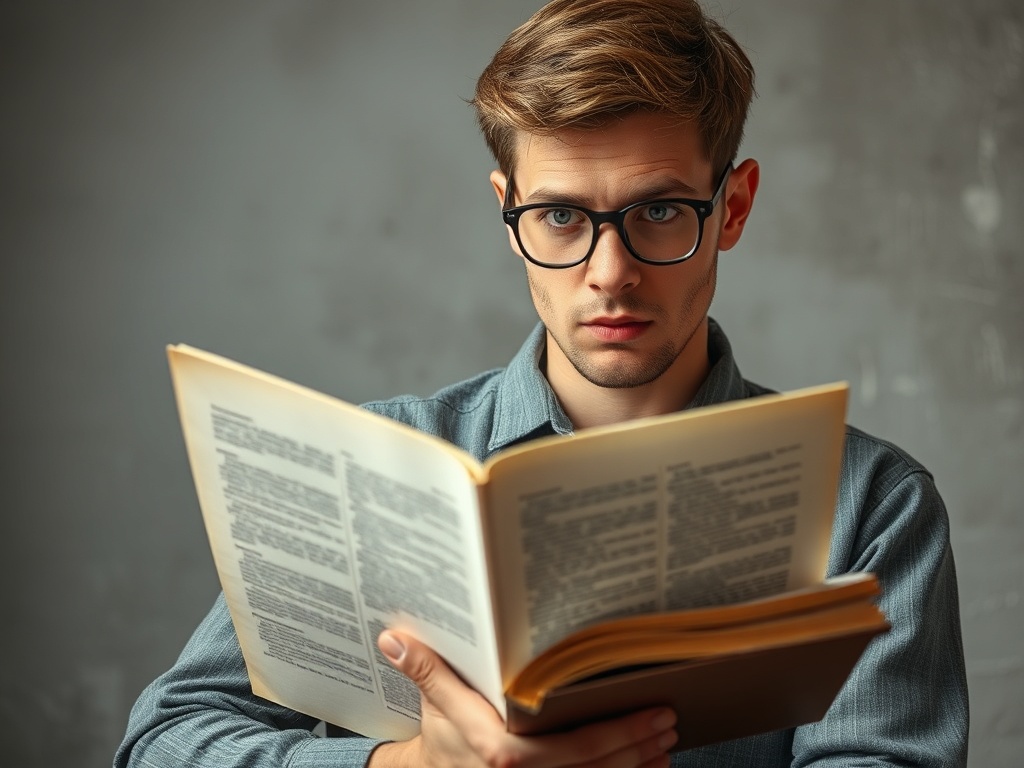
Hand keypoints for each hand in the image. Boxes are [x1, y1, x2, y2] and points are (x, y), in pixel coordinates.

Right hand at [368, 630, 676, 767]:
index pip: (573, 749)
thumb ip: (423, 668)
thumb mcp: (434, 701)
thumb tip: (392, 637)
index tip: (651, 713)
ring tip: (667, 744)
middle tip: (669, 720)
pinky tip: (647, 767)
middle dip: (637, 746)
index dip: (618, 735)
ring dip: (638, 767)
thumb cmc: (442, 736)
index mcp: (504, 754)